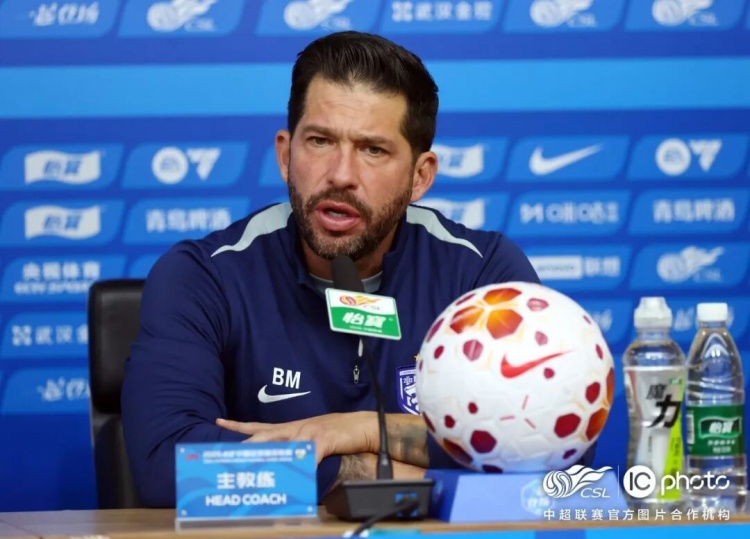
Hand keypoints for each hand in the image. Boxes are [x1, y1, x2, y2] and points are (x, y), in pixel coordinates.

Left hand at [216, 412, 377, 463]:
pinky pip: (310, 455)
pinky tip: (298, 475)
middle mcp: (297, 427)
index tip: (219, 422)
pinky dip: (303, 465)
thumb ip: (297, 450)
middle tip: (228, 451)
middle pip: (265, 435)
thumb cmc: (340, 433)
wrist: (364, 425)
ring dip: (269, 456)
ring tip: (254, 467)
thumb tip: (282, 463)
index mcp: (292, 428)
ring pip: (283, 444)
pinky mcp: (325, 439)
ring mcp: (310, 432)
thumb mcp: (313, 441)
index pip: (260, 426)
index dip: (239, 425)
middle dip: (246, 443)